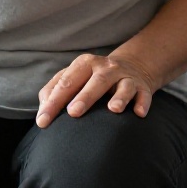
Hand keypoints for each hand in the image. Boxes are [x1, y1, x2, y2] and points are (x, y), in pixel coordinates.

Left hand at [37, 53, 157, 127]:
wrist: (132, 67)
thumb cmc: (92, 79)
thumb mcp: (73, 78)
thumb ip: (53, 91)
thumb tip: (42, 111)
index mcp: (84, 65)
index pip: (66, 83)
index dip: (53, 102)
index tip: (43, 122)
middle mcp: (105, 68)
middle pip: (95, 81)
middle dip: (84, 97)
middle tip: (73, 113)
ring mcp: (125, 77)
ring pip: (123, 86)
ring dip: (119, 97)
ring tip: (113, 109)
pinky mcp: (142, 87)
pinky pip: (143, 95)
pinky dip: (142, 103)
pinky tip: (139, 113)